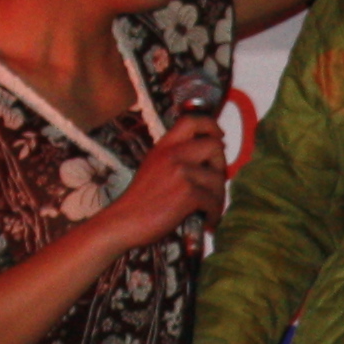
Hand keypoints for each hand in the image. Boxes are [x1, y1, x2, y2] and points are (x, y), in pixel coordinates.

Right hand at [107, 113, 230, 249]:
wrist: (123, 222)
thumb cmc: (141, 201)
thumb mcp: (154, 167)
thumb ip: (177, 158)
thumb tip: (208, 158)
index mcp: (164, 147)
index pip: (192, 121)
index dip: (211, 126)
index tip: (219, 136)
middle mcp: (172, 154)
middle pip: (215, 146)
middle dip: (220, 166)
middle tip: (213, 183)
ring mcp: (181, 172)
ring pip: (218, 178)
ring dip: (217, 197)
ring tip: (208, 209)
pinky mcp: (188, 193)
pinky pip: (214, 201)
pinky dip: (213, 214)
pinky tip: (206, 220)